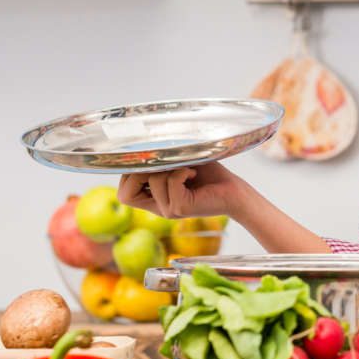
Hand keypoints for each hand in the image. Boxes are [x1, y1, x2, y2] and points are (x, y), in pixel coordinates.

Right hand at [117, 162, 243, 218]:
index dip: (128, 176)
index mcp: (154, 201)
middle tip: (166, 164)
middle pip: (126, 192)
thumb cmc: (209, 176)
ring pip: (152, 180)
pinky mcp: (181, 208)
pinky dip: (181, 171)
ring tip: (188, 168)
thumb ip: (158, 161)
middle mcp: (159, 208)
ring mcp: (168, 210)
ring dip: (170, 167)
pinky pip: (170, 181)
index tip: (151, 164)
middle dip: (142, 170)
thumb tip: (138, 148)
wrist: (234, 191)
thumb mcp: (178, 165)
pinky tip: (193, 173)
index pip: (123, 194)